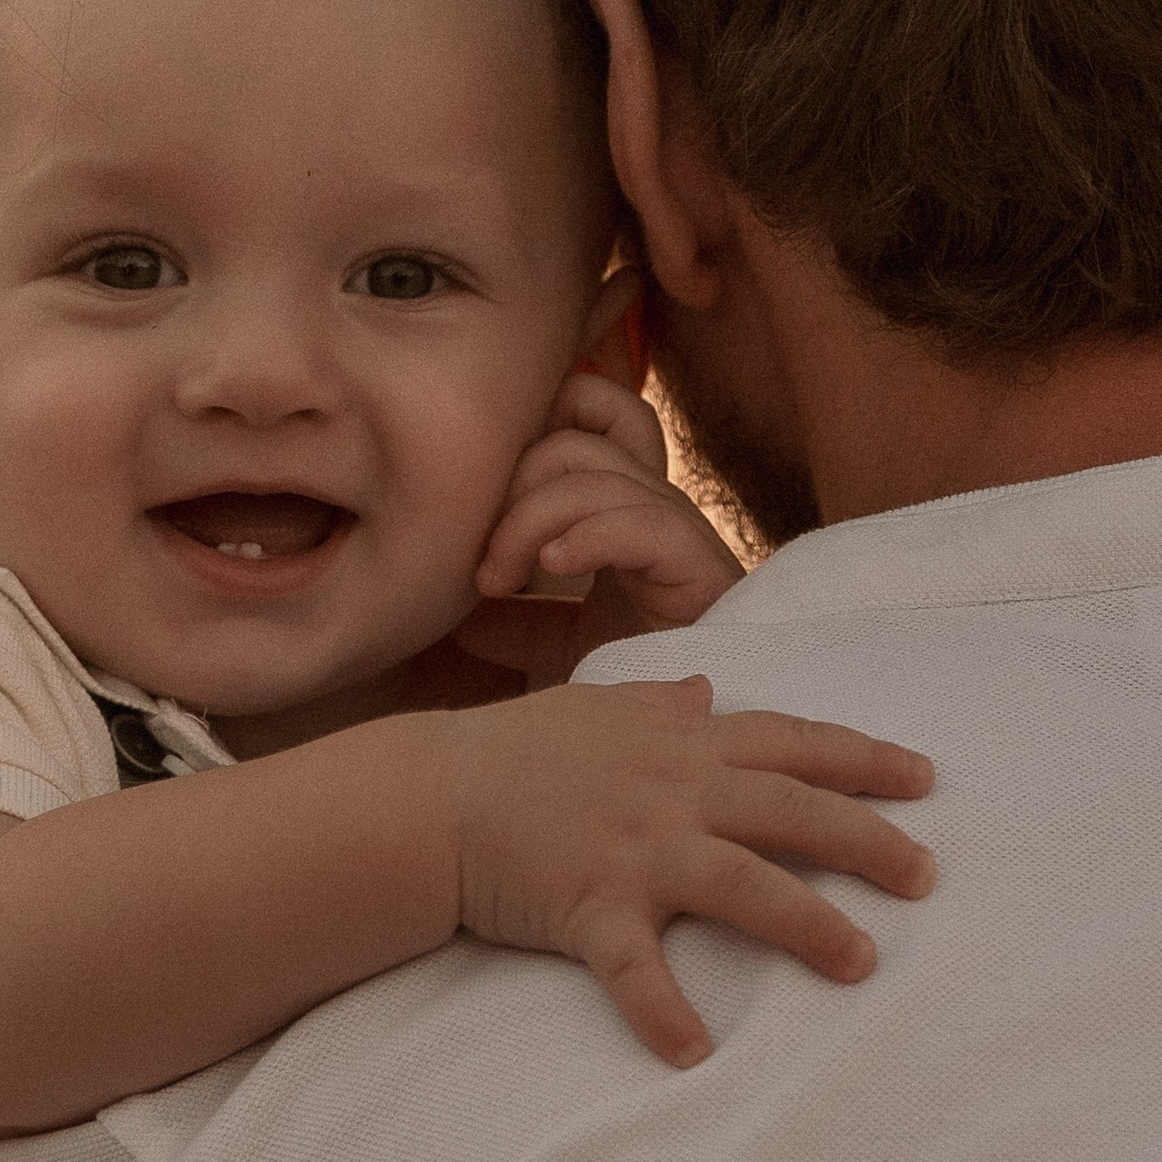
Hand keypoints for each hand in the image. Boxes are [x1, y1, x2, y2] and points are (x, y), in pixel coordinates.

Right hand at [426, 676, 936, 1065]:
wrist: (430, 793)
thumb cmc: (511, 749)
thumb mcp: (593, 708)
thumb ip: (659, 704)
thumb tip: (709, 691)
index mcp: (680, 744)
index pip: (791, 742)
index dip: (863, 758)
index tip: (925, 778)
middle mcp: (673, 792)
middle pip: (792, 811)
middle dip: (869, 841)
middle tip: (927, 878)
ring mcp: (635, 850)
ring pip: (743, 884)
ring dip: (808, 924)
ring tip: (862, 962)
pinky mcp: (588, 907)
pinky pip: (633, 968)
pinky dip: (661, 1011)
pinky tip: (693, 1054)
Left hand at [468, 374, 743, 678]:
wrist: (686, 744)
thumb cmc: (631, 689)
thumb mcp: (559, 649)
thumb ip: (516, 621)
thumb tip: (460, 607)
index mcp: (621, 514)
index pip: (589, 418)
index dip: (529, 432)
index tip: (473, 501)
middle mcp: (654, 512)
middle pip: (575, 443)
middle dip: (511, 493)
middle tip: (480, 570)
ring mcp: (680, 534)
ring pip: (599, 477)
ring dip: (529, 522)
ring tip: (497, 582)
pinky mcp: (701, 566)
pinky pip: (644, 520)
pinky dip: (588, 535)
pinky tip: (552, 567)